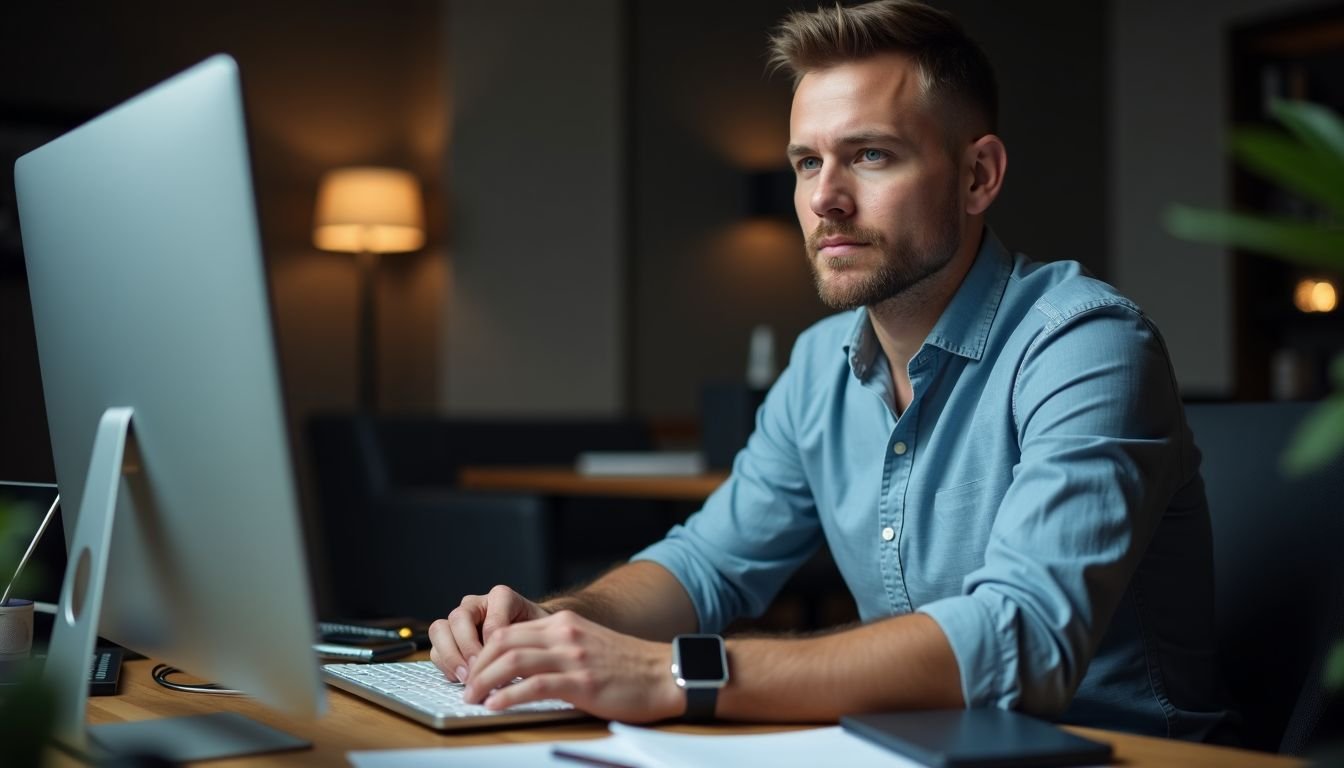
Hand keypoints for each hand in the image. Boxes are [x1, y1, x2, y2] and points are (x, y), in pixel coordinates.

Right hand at [429, 584, 550, 681]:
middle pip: (459, 618)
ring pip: (440, 629)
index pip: (491, 619)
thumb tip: (513, 663)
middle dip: (466, 647)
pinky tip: (460, 678)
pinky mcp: (449, 637)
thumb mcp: (540, 634)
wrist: (528, 636)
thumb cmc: (536, 634)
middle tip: (477, 670)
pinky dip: (445, 664)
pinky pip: (436, 648)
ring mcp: (460, 619)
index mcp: (501, 597)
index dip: (492, 643)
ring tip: (465, 677)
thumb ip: (529, 640)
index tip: (499, 662)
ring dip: (450, 656)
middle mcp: (477, 604)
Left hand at [462, 609, 682, 722]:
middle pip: (503, 642)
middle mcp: (565, 633)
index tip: (473, 672)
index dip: (483, 652)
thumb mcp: (588, 644)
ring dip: (485, 681)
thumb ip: (558, 648)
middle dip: (477, 666)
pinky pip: (535, 685)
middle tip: (466, 688)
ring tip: (473, 699)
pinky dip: (509, 696)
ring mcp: (573, 656)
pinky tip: (496, 706)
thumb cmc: (628, 666)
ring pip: (512, 660)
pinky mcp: (582, 680)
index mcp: (564, 623)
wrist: (665, 674)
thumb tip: (522, 668)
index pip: (508, 630)